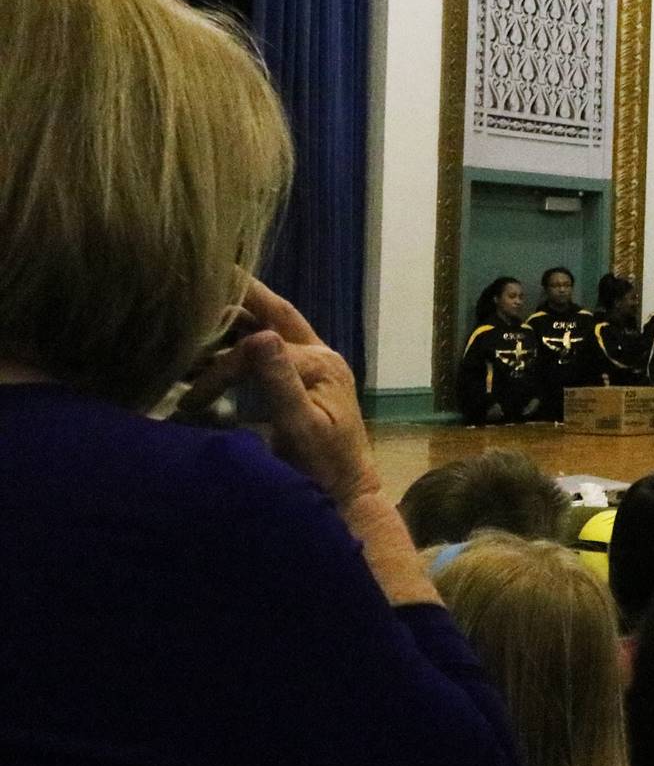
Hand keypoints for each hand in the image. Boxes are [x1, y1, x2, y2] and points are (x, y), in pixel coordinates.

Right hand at [182, 279, 380, 505]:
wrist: (349, 495)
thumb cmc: (325, 469)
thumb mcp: (300, 429)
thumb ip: (280, 384)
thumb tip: (258, 336)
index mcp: (322, 363)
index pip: (260, 347)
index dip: (222, 365)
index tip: (192, 397)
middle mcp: (321, 356)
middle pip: (276, 314)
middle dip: (242, 294)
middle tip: (208, 270)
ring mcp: (315, 367)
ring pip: (273, 327)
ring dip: (240, 318)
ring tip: (204, 302)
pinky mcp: (306, 381)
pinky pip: (273, 349)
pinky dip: (245, 341)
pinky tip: (220, 340)